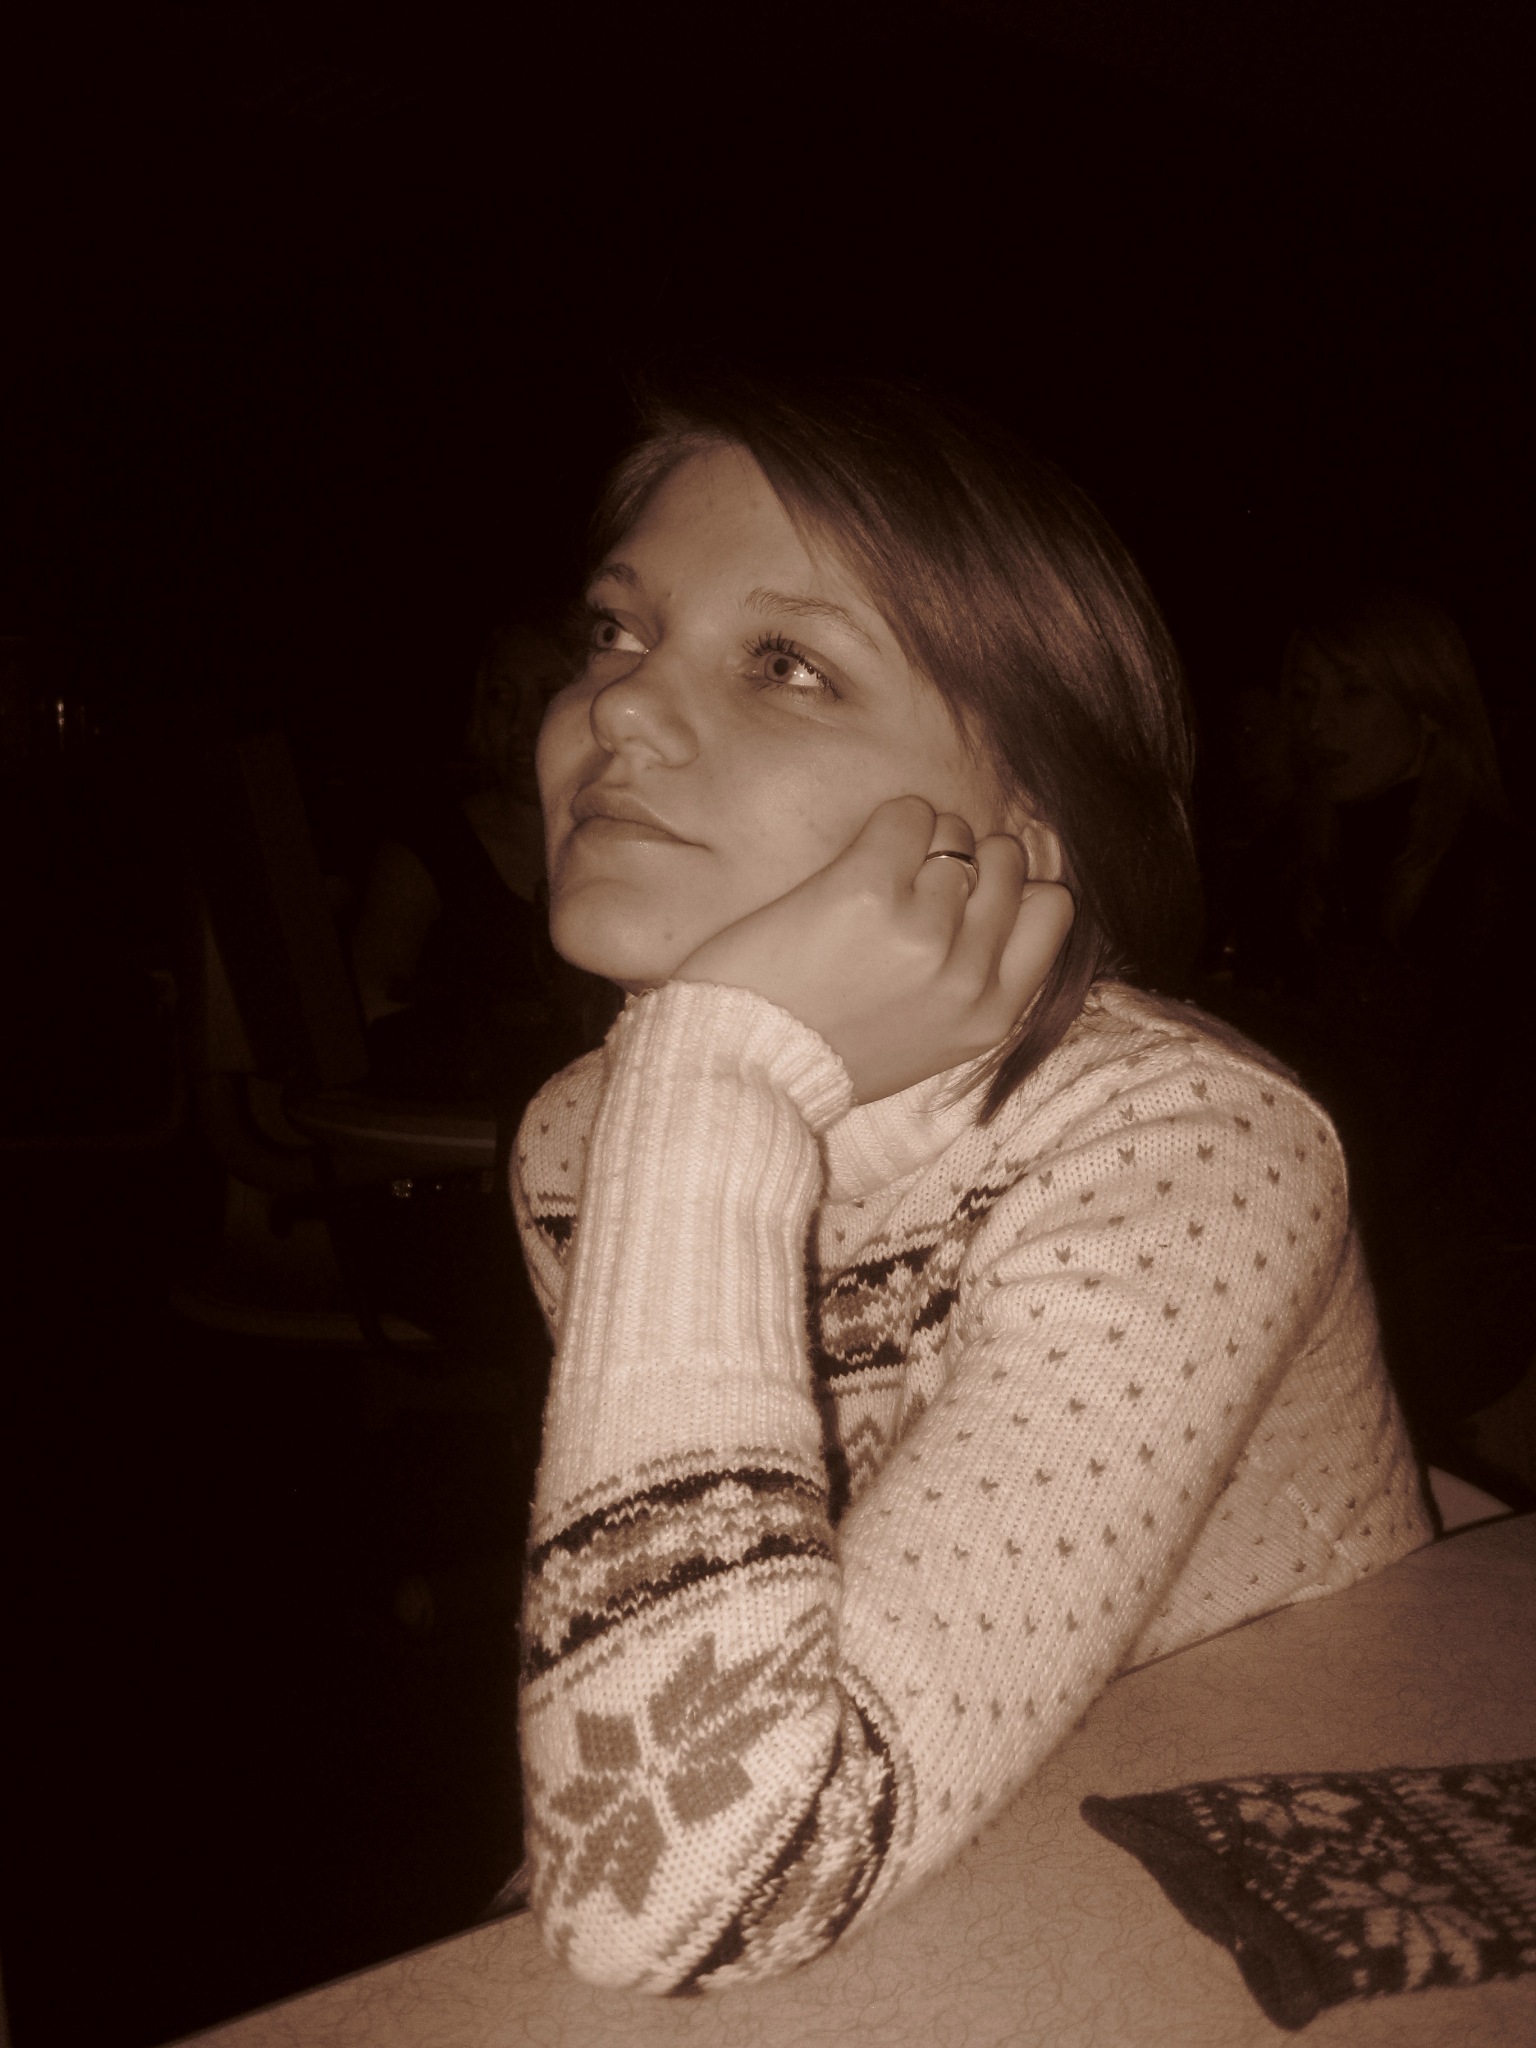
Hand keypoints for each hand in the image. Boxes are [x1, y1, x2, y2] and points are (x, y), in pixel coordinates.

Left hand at [672, 796, 1075, 1101]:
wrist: (742, 1069)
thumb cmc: (825, 1052)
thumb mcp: (930, 1042)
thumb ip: (974, 984)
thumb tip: (1001, 899)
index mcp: (989, 1016)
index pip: (1052, 908)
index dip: (1012, 887)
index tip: (971, 893)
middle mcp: (967, 974)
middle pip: (1006, 862)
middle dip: (966, 859)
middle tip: (914, 882)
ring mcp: (923, 930)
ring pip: (955, 834)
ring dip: (919, 842)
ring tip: (874, 880)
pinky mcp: (869, 890)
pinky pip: (907, 815)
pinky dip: (888, 824)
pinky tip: (854, 862)